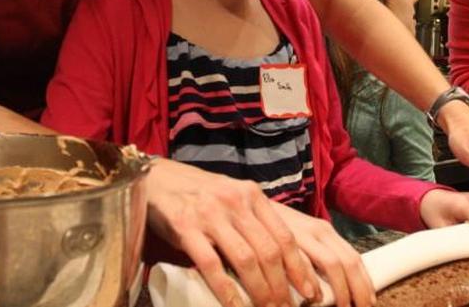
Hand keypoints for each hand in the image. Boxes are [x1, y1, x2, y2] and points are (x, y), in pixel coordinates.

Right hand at [144, 159, 318, 306]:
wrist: (158, 177)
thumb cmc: (198, 193)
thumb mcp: (232, 198)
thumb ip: (251, 221)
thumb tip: (277, 260)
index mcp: (251, 195)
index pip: (284, 236)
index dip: (299, 267)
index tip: (310, 291)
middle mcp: (235, 202)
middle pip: (269, 251)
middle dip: (282, 286)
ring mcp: (210, 214)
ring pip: (245, 259)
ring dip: (260, 291)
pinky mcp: (185, 227)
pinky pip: (211, 264)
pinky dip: (226, 290)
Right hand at [270, 203, 374, 306]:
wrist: (245, 204)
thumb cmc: (274, 227)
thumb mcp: (301, 239)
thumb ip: (316, 257)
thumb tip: (333, 286)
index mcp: (325, 231)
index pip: (353, 258)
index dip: (364, 283)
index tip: (368, 303)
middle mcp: (317, 230)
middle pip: (347, 262)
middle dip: (356, 290)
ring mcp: (301, 233)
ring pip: (331, 263)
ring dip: (338, 290)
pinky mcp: (282, 237)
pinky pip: (301, 261)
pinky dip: (308, 281)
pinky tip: (310, 297)